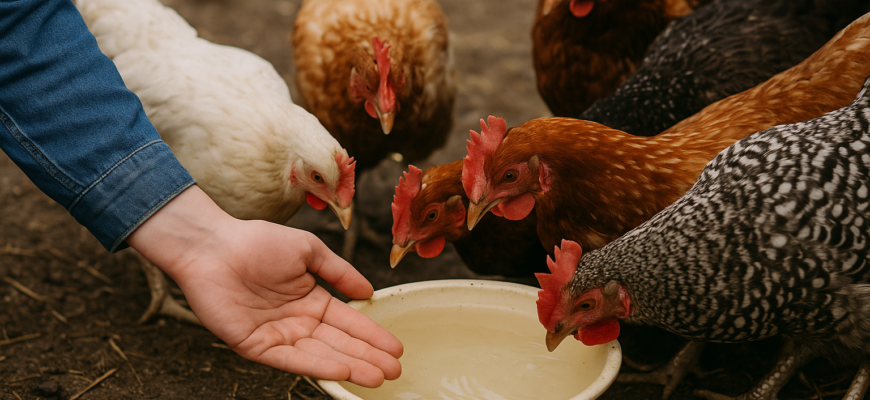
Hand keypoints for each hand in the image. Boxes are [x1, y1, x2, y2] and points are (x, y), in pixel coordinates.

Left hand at [127, 187, 401, 386]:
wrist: (214, 245)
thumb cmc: (257, 241)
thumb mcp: (308, 250)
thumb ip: (339, 272)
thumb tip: (369, 290)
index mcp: (310, 299)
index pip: (348, 322)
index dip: (372, 335)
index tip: (396, 348)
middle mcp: (297, 321)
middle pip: (339, 344)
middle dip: (368, 357)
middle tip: (395, 371)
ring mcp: (277, 336)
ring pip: (320, 356)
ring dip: (350, 366)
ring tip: (377, 377)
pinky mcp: (255, 346)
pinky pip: (291, 360)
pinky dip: (317, 366)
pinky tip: (343, 370)